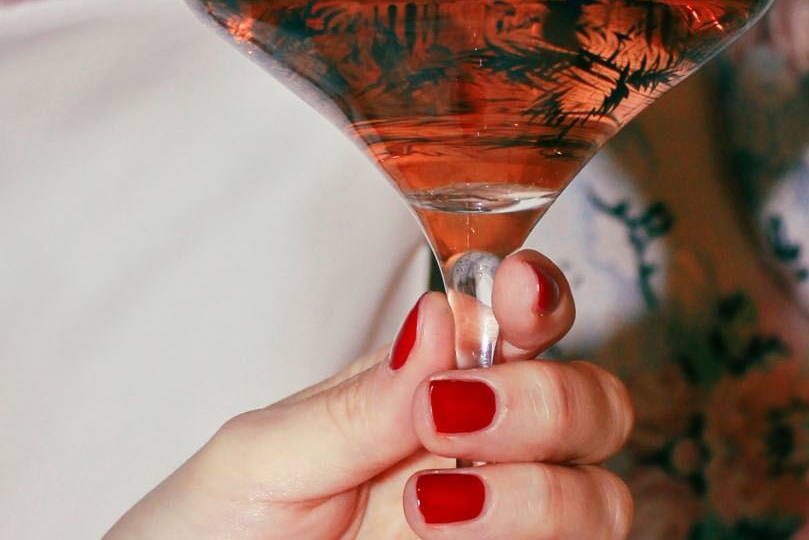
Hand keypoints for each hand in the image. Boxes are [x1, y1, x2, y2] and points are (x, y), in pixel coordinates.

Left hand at [105, 250, 633, 538]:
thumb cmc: (205, 532)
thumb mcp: (259, 461)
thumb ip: (356, 405)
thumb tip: (444, 318)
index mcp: (428, 391)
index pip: (521, 324)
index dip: (539, 297)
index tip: (518, 291)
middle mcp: (483, 458)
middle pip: (594, 408)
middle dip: (545, 401)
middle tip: (448, 422)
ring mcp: (501, 532)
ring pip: (603, 501)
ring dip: (539, 497)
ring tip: (427, 510)